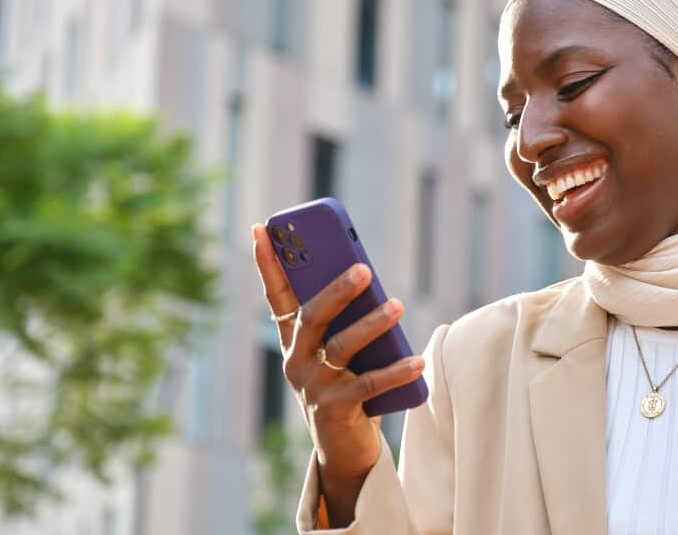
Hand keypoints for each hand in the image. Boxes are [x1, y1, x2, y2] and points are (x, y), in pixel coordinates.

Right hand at [252, 224, 424, 525]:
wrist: (342, 447)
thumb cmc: (345, 384)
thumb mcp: (338, 349)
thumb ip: (344, 318)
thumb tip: (365, 277)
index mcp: (293, 340)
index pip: (276, 295)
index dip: (267, 263)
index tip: (260, 229)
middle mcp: (296, 360)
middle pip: (312, 316)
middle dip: (335, 290)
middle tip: (363, 269)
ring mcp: (313, 385)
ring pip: (341, 346)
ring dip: (371, 324)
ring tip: (397, 306)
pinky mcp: (335, 408)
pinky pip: (368, 384)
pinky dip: (395, 372)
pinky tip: (417, 362)